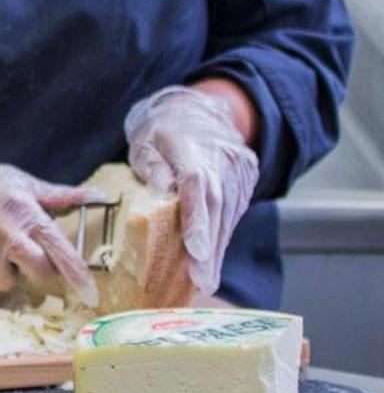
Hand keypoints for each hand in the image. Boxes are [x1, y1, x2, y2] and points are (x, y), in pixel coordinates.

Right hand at [0, 139, 100, 299]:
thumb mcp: (23, 184)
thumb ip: (61, 197)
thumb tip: (100, 196)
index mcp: (24, 212)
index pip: (59, 250)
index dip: (77, 275)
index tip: (90, 293)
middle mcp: (1, 231)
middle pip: (37, 272)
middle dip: (38, 270)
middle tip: (28, 256)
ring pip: (4, 280)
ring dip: (3, 269)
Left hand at [125, 86, 257, 296]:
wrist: (200, 110)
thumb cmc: (162, 131)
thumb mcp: (145, 142)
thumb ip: (151, 166)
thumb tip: (160, 191)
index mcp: (194, 149)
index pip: (199, 186)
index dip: (199, 220)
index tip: (197, 251)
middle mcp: (224, 161)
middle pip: (218, 209)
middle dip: (211, 249)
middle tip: (202, 282)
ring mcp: (241, 171)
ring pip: (229, 215)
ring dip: (218, 249)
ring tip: (206, 281)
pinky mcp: (247, 179)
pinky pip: (234, 211)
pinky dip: (222, 235)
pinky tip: (212, 258)